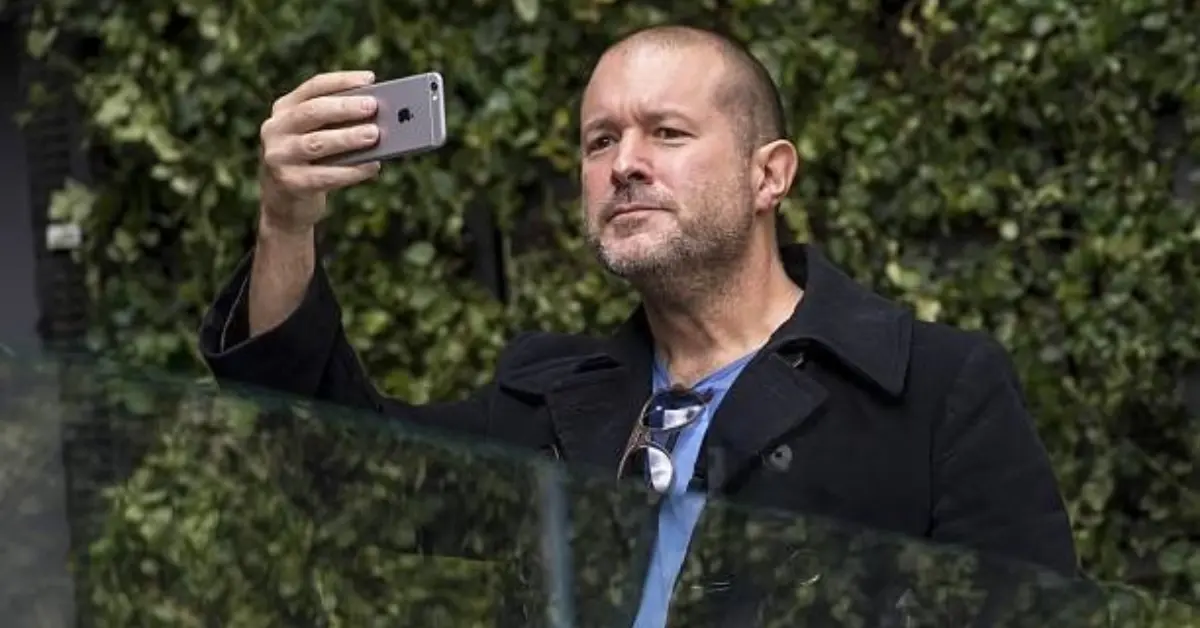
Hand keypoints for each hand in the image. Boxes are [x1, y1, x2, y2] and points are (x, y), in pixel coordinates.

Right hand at [257, 71, 381, 234]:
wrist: (285, 205)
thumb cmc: (312, 163)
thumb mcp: (318, 137)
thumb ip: (339, 125)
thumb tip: (379, 118)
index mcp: (284, 109)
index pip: (313, 87)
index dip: (342, 81)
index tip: (370, 79)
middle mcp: (275, 128)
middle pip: (312, 111)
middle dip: (345, 108)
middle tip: (373, 106)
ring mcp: (278, 156)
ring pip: (316, 143)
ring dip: (348, 138)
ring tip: (374, 134)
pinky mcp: (289, 183)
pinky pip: (324, 175)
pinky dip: (351, 171)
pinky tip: (372, 167)